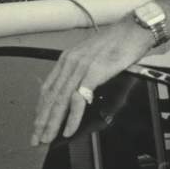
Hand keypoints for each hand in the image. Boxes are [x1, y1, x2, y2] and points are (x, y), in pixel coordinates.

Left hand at [31, 16, 154, 145]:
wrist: (134, 30)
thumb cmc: (119, 41)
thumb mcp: (94, 54)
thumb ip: (84, 70)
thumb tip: (82, 89)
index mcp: (68, 58)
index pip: (48, 87)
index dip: (41, 107)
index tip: (37, 122)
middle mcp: (70, 62)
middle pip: (50, 97)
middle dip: (41, 120)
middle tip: (35, 138)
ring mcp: (80, 68)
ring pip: (60, 101)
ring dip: (52, 123)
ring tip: (47, 138)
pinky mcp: (93, 73)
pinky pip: (78, 100)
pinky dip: (72, 118)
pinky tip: (68, 130)